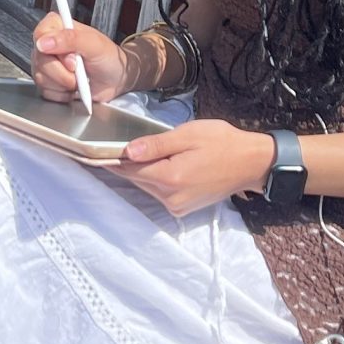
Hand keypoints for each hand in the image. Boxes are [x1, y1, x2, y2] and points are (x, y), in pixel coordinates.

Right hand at [32, 14, 128, 102]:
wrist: (115, 79)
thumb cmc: (108, 57)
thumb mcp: (94, 44)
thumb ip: (70, 39)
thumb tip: (43, 42)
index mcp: (57, 26)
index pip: (40, 35)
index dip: (54, 50)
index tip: (73, 59)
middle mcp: (48, 44)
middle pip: (40, 60)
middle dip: (63, 71)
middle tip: (80, 69)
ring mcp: (46, 63)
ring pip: (41, 78)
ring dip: (64, 83)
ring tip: (79, 78)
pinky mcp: (47, 81)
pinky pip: (45, 91)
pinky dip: (62, 94)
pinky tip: (73, 87)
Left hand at [116, 119, 274, 217]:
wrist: (251, 163)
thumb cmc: (222, 142)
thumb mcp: (188, 134)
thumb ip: (157, 145)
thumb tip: (127, 152)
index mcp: (170, 177)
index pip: (129, 170)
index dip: (111, 160)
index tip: (92, 152)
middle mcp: (170, 197)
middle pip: (136, 179)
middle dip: (126, 164)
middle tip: (115, 146)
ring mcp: (177, 206)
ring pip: (147, 186)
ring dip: (142, 172)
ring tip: (140, 153)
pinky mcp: (183, 209)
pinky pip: (159, 192)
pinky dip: (155, 180)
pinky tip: (161, 165)